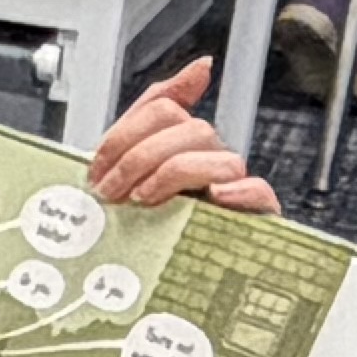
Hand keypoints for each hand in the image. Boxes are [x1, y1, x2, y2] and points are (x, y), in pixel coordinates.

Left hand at [80, 56, 275, 217]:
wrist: (154, 291)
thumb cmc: (144, 232)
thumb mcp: (131, 176)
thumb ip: (151, 116)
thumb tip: (204, 66)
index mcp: (181, 148)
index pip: (164, 110)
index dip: (125, 135)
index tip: (97, 171)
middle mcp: (209, 163)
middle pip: (191, 129)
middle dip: (141, 156)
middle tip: (112, 193)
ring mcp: (232, 191)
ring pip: (220, 158)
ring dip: (174, 173)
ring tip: (144, 202)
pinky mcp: (252, 221)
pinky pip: (259, 194)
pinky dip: (239, 192)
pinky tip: (214, 197)